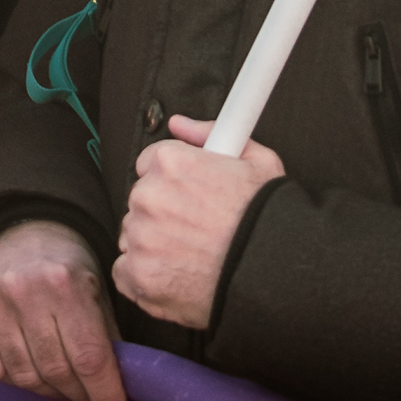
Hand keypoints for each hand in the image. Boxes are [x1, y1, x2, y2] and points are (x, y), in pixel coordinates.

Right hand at [0, 219, 129, 400]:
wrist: (16, 231)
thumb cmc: (64, 268)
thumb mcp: (95, 291)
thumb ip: (106, 338)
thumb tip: (119, 393)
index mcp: (64, 283)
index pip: (89, 357)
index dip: (104, 396)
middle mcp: (23, 291)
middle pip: (56, 372)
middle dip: (80, 398)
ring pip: (24, 376)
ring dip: (49, 391)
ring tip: (63, 388)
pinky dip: (15, 379)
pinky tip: (31, 369)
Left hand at [113, 115, 282, 330]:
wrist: (274, 273)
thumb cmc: (267, 220)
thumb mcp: (256, 161)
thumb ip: (211, 134)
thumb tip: (179, 124)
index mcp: (170, 162)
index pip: (148, 165)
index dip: (171, 182)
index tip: (186, 197)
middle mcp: (148, 197)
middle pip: (141, 202)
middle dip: (162, 213)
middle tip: (195, 230)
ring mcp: (141, 238)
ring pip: (132, 236)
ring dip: (153, 245)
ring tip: (191, 255)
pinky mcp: (138, 276)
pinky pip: (126, 272)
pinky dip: (145, 276)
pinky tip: (176, 276)